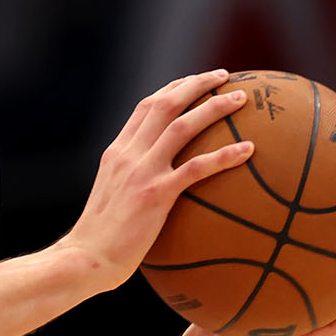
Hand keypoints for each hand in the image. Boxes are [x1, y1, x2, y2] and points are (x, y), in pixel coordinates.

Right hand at [65, 69, 253, 286]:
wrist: (86, 258)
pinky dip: (225, 155)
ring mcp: (141, 172)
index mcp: (116, 153)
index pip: (144, 108)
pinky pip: (197, 168)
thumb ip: (130, 184)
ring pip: (182, 126)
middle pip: (164, 105)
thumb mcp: (111, 199)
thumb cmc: (100, 240)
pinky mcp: (156, 194)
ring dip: (214, 107)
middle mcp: (127, 155)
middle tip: (225, 76)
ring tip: (241, 99)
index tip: (194, 82)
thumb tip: (158, 189)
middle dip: (196, 84)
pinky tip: (249, 149)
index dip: (172, 90)